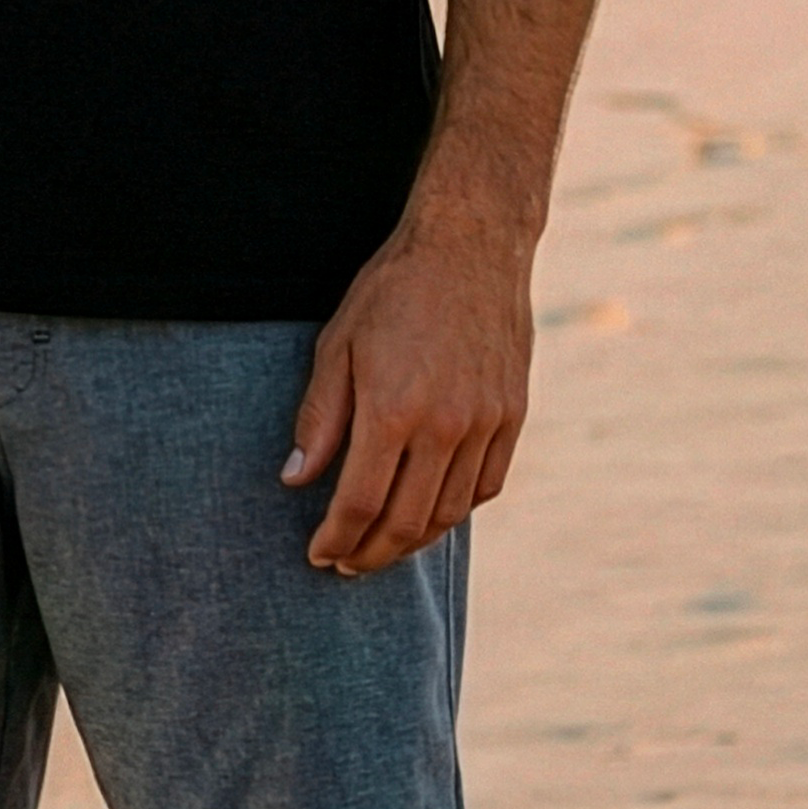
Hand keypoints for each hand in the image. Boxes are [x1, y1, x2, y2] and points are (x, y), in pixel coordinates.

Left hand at [283, 216, 532, 571]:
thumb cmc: (392, 289)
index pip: (359, 502)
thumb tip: (295, 477)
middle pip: (405, 521)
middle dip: (370, 553)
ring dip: (412, 541)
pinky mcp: (512, 416)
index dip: (335, 538)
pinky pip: (486, 486)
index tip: (318, 554)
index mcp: (393, 409)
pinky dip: (456, 511)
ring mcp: (485, 424)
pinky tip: (431, 511)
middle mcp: (444, 426)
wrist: (470, 245)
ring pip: (449, 513)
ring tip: (383, 545)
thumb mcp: (338, 344)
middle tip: (346, 563)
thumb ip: (319, 417)